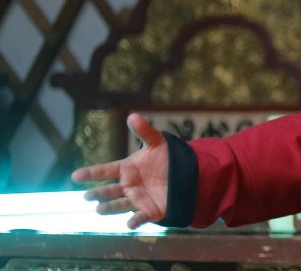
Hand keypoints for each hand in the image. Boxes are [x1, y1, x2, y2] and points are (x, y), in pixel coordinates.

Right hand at [70, 113, 168, 228]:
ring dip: (109, 208)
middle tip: (88, 196)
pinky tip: (129, 224)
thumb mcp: (157, 142)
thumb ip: (145, 131)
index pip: (105, 171)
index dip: (90, 174)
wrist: (185, 174)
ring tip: (99, 209)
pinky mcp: (150, 210)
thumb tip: (132, 116)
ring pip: (119, 205)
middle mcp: (128, 186)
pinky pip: (140, 217)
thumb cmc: (167, 158)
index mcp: (126, 169)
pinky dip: (135, 221)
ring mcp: (137, 199)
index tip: (75, 176)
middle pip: (108, 191)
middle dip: (97, 194)